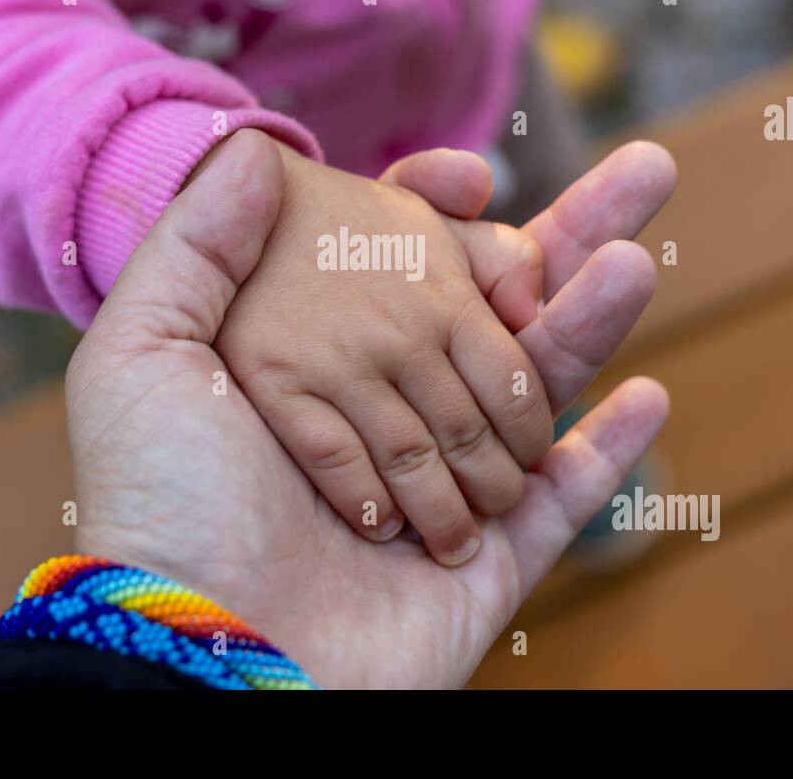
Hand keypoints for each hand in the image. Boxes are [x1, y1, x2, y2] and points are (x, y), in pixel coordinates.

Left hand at [66, 132, 675, 687]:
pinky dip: (611, 453)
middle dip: (571, 243)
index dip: (455, 223)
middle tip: (649, 168)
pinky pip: (562, 505)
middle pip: (498, 318)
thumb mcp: (144, 353)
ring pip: (537, 396)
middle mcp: (387, 423)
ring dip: (591, 324)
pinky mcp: (484, 567)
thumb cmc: (159, 504)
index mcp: (319, 372)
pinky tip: (649, 393)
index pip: (411, 276)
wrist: (197, 646)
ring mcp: (443, 493)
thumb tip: (250, 146)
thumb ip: (196, 248)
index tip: (476, 176)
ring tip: (632, 259)